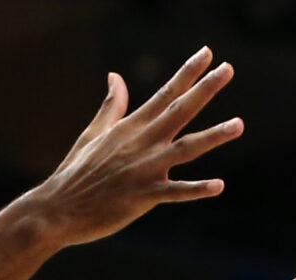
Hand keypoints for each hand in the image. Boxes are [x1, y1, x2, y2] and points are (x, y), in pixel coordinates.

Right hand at [19, 49, 241, 247]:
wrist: (56, 210)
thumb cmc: (75, 173)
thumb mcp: (93, 133)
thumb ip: (111, 105)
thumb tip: (114, 76)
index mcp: (131, 127)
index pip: (165, 93)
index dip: (187, 73)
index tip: (207, 53)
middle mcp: (141, 144)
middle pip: (180, 111)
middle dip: (205, 89)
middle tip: (228, 69)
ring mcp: (143, 170)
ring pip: (185, 149)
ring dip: (213, 137)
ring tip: (238, 124)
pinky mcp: (142, 197)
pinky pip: (175, 193)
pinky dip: (196, 190)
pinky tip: (218, 185)